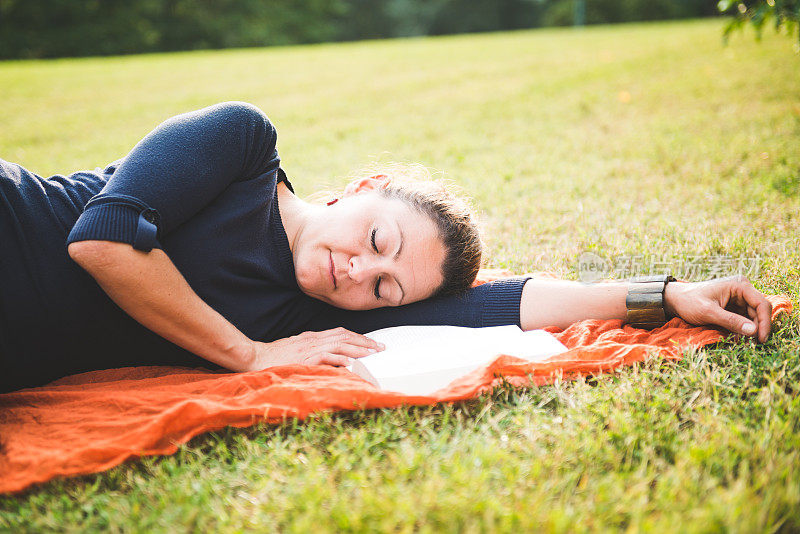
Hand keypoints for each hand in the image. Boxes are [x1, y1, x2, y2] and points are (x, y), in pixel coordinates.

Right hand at [244, 327, 384, 371]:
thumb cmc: (273, 356)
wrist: (254, 357)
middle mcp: (313, 339)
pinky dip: (340, 358)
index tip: (371, 343)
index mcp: (312, 337)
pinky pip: (326, 356)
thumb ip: (312, 352)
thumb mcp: (296, 350)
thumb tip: (330, 358)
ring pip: (339, 344)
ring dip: (358, 348)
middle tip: (381, 347)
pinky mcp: (304, 358)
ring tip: (373, 353)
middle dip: (364, 341)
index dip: (357, 337)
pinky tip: (351, 361)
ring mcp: (309, 348)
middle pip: (344, 336)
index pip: (340, 333)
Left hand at [664, 275, 772, 342]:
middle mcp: (742, 290)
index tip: (761, 339)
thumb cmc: (689, 302)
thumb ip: (730, 321)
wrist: (674, 299)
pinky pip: (744, 320)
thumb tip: (753, 331)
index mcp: (739, 285)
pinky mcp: (734, 307)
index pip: (761, 304)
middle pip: (759, 312)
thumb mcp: (708, 312)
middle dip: (757, 329)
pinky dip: (741, 330)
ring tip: (743, 343)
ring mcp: (738, 299)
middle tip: (752, 345)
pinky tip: (736, 339)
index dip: (765, 322)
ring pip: (752, 318)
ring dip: (749, 331)